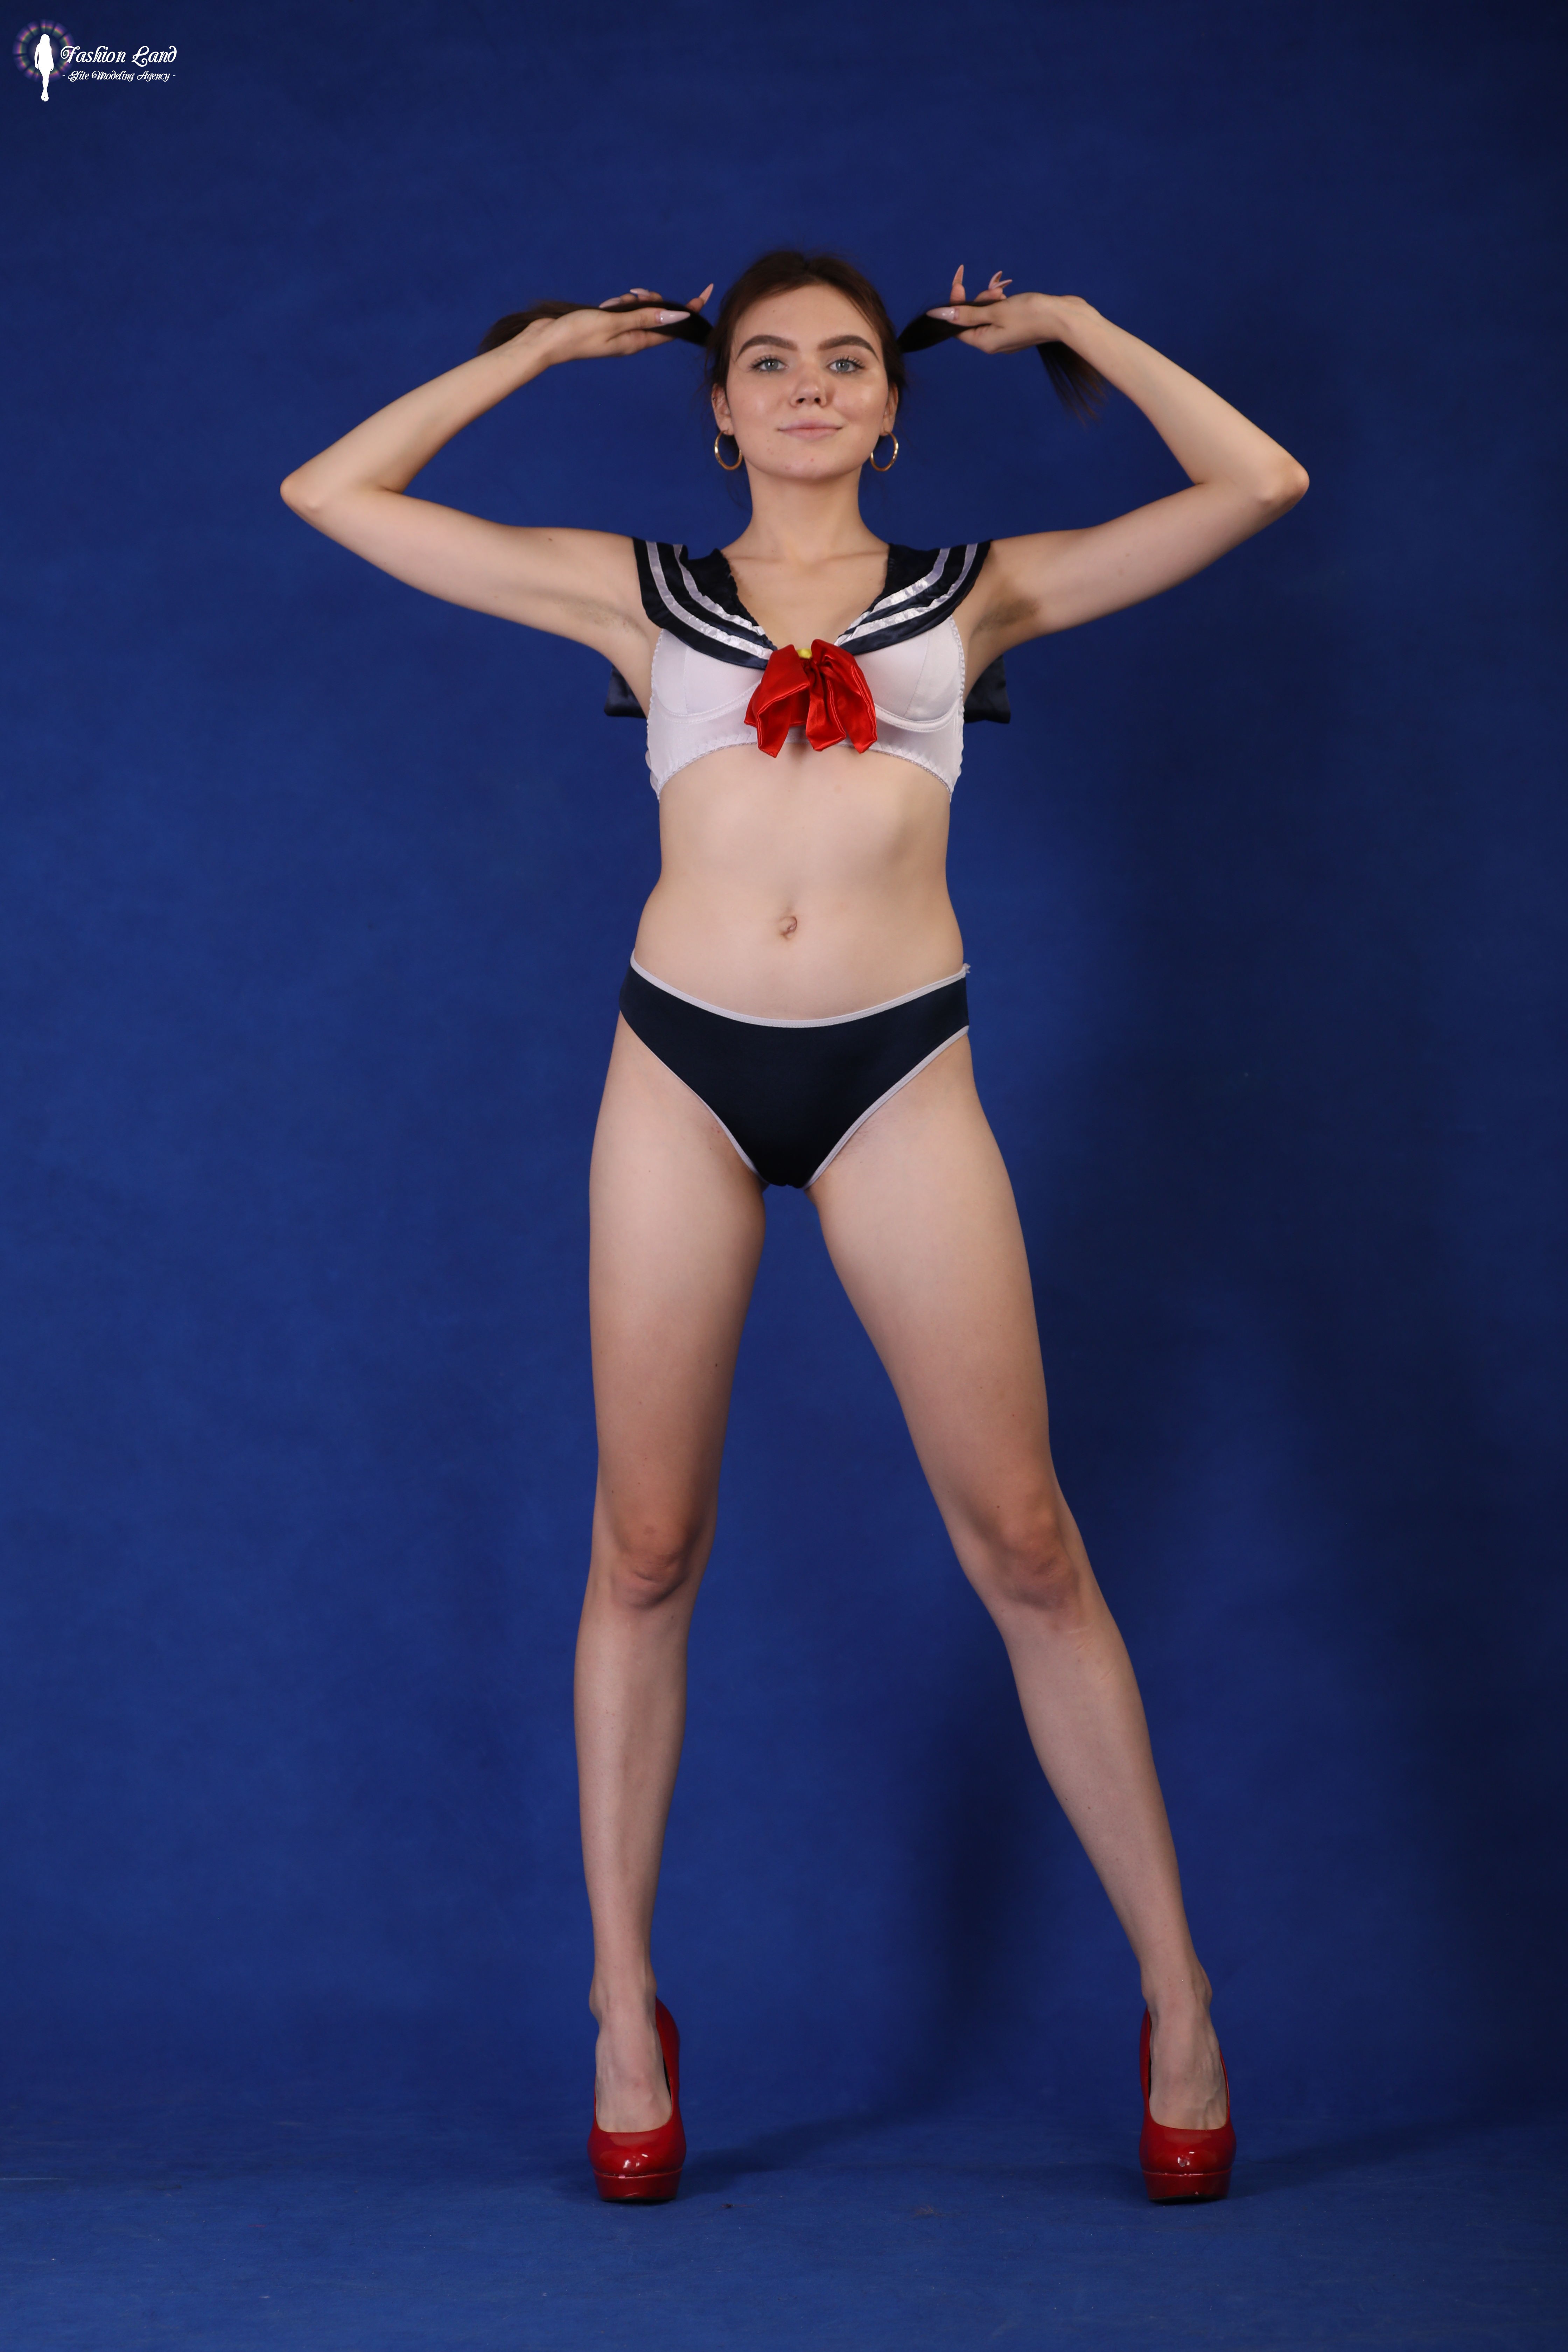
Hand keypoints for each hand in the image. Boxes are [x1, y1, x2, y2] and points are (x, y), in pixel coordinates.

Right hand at [528, 284, 712, 364]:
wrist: (546, 343)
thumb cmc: (577, 335)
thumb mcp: (613, 323)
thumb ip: (645, 318)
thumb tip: (678, 314)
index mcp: (637, 342)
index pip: (673, 327)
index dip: (690, 310)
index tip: (705, 293)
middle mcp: (632, 339)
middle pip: (657, 315)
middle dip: (652, 300)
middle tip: (636, 295)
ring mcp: (619, 333)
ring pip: (639, 310)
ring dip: (631, 301)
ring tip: (614, 303)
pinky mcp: (607, 326)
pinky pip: (622, 310)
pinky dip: (618, 304)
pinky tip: (606, 305)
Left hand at [926, 268, 1078, 354]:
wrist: (1064, 317)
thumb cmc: (1031, 314)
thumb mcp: (995, 311)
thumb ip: (966, 314)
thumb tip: (938, 316)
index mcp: (984, 343)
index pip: (957, 325)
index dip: (955, 303)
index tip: (959, 281)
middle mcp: (992, 342)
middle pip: (973, 317)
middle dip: (980, 299)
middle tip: (996, 291)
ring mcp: (1005, 336)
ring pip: (988, 313)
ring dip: (992, 298)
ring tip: (1005, 291)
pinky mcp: (1016, 327)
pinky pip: (1001, 313)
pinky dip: (1002, 302)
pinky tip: (1010, 294)